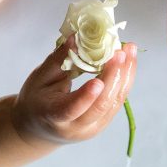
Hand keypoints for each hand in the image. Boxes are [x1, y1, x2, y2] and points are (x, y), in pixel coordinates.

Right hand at [11, 37, 136, 149]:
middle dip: (114, 77)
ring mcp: (93, 128)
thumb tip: (76, 38)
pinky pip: (118, 101)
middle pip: (101, 105)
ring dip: (125, 75)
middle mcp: (77, 127)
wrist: (40, 127)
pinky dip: (125, 79)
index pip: (71, 109)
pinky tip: (127, 61)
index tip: (98, 81)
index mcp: (54, 116)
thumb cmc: (37, 99)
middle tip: (120, 52)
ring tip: (129, 50)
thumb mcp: (39, 78)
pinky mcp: (104, 122)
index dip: (85, 96)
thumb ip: (58, 59)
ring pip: (115, 102)